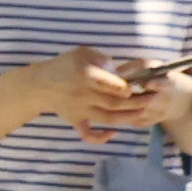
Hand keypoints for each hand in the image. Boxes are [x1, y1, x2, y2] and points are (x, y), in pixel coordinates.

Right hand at [48, 47, 175, 142]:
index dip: (121, 87)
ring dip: (127, 118)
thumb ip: (102, 59)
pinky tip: (114, 133)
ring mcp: (80, 110)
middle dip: (135, 102)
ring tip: (143, 113)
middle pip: (113, 103)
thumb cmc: (64, 65)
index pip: (106, 83)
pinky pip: (88, 133)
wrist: (39, 85)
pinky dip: (100, 137)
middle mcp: (83, 95)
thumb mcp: (82, 53)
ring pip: (107, 118)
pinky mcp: (75, 120)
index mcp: (85, 76)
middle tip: (152, 99)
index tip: (133, 89)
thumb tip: (118, 71)